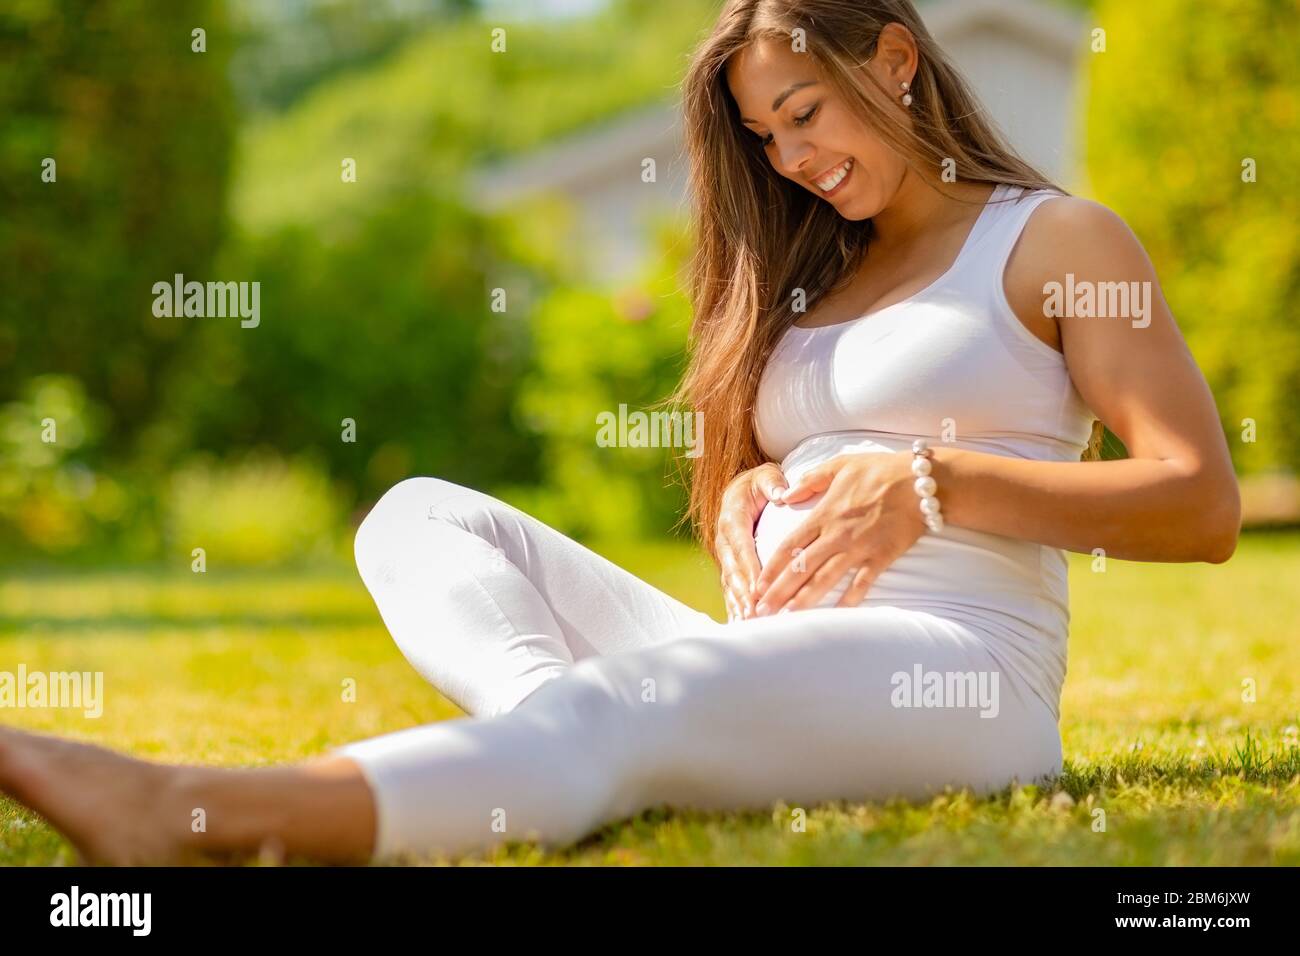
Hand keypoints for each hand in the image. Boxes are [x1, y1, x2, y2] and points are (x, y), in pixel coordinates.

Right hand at [715, 462, 788, 621]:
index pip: (742, 547)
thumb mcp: (766, 476)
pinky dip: (734, 606)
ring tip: (748, 624)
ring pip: (729, 583)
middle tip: (754, 614)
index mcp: (733, 520)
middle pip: (733, 571)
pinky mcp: (729, 566)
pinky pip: (730, 589)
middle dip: (743, 594)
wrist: (741, 490)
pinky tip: (740, 624)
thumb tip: (781, 494)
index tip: (758, 588)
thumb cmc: (759, 484)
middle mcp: (725, 541)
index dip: (749, 569)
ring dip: (738, 604)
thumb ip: (772, 483)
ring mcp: (725, 556)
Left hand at [750, 451, 924, 614]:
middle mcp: (836, 535)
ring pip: (825, 580)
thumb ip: (810, 481)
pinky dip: (849, 601)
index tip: (757, 586)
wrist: (922, 482)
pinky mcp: (881, 557)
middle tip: (762, 612)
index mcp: (823, 515)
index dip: (771, 568)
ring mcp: (859, 548)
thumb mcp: (839, 465)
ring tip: (787, 620)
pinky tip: (836, 617)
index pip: (789, 547)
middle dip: (779, 592)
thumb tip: (784, 496)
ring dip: (804, 601)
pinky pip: (862, 584)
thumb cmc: (880, 470)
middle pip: (800, 568)